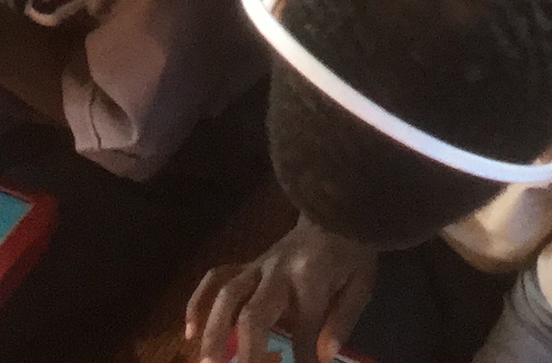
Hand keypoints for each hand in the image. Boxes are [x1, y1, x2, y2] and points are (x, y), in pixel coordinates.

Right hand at [187, 219, 377, 362]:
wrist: (336, 205)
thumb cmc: (351, 249)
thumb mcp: (361, 282)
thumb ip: (342, 319)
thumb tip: (324, 356)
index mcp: (312, 276)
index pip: (302, 328)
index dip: (301, 358)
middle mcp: (279, 270)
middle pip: (253, 313)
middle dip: (246, 352)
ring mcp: (260, 265)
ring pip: (227, 295)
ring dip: (214, 333)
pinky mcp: (249, 264)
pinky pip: (216, 277)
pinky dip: (198, 301)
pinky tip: (190, 331)